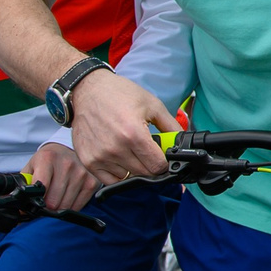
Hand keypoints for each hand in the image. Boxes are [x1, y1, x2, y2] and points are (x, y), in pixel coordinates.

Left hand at [28, 142, 99, 214]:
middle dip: (46, 206)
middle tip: (45, 202)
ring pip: (66, 205)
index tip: (34, 202)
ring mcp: (81, 173)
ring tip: (56, 199)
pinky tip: (67, 198)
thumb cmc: (48, 161)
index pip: (41, 187)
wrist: (69, 149)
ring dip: (59, 207)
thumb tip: (18, 206)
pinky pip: (79, 205)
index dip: (35, 200)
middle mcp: (66, 164)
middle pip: (53, 201)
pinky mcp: (92, 182)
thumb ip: (24, 184)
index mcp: (47, 158)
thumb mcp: (32, 166)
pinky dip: (71, 206)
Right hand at [66, 71, 176, 188]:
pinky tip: (119, 158)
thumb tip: (182, 141)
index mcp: (133, 135)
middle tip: (147, 149)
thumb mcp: (153, 105)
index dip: (164, 162)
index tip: (163, 156)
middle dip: (150, 163)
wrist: (88, 90)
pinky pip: (108, 180)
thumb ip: (171, 126)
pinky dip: (117, 173)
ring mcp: (99, 156)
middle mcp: (115, 149)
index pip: (157, 166)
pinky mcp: (87, 160)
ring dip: (133, 167)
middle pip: (144, 173)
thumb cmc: (119, 94)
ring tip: (130, 149)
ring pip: (127, 177)